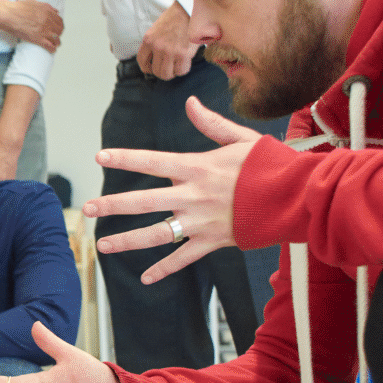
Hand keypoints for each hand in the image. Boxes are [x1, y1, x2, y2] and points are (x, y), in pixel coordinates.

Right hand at [0, 0, 63, 52]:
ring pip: (56, 39)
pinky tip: (52, 50)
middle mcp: (48, 21)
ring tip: (55, 44)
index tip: (57, 28)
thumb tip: (55, 11)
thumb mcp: (35, 3)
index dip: (59, 25)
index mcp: (48, 12)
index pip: (59, 21)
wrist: (9, 15)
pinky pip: (49, 46)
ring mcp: (44, 30)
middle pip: (59, 30)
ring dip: (57, 42)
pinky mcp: (38, 39)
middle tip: (56, 36)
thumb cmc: (18, 8)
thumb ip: (46, 7)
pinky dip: (52, 49)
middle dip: (58, 34)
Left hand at [83, 96, 260, 284]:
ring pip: (157, 234)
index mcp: (198, 168)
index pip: (153, 161)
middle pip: (144, 201)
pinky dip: (164, 269)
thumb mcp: (241, 138)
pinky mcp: (213, 242)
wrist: (295, 197)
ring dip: (127, 240)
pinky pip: (183, 258)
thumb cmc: (269, 165)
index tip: (100, 157)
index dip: (125, 158)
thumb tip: (190, 103)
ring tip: (102, 246)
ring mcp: (202, 222)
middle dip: (112, 205)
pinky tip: (145, 278)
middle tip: (86, 208)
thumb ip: (211, 124)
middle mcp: (194, 196)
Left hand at [137, 2, 195, 79]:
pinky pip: (181, 71)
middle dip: (161, 72)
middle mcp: (158, 47)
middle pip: (156, 71)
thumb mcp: (156, 28)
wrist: (189, 10)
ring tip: (176, 66)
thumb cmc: (174, 18)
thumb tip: (154, 59)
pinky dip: (183, 69)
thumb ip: (153, 43)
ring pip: (167, 74)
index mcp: (149, 39)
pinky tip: (184, 62)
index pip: (142, 61)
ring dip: (172, 73)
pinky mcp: (184, 54)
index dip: (147, 68)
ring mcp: (170, 51)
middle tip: (168, 68)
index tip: (151, 69)